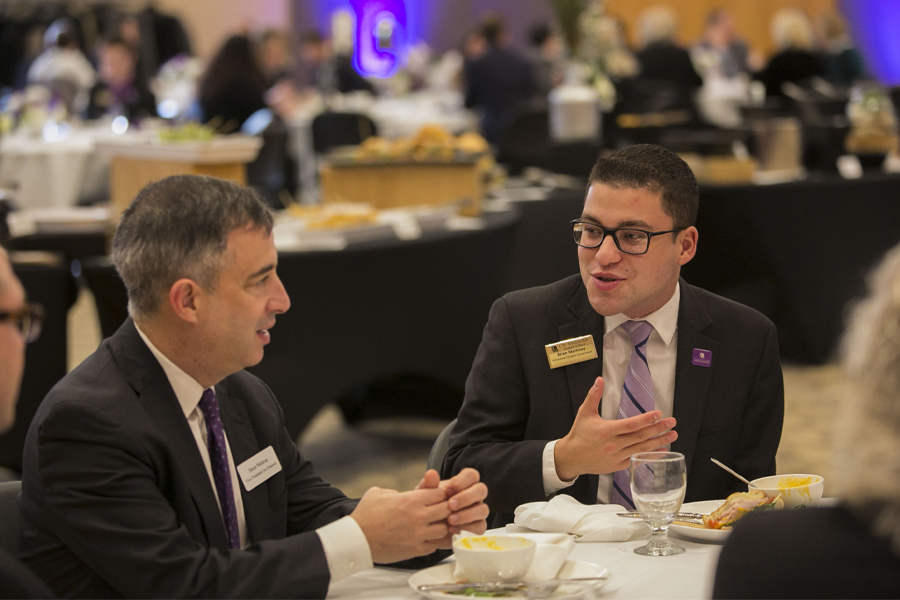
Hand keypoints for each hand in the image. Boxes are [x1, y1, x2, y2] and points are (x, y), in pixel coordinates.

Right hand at [350, 485, 450, 563]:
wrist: (357, 539)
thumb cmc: (365, 515)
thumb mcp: (379, 492)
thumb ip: (397, 491)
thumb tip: (404, 493)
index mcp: (411, 500)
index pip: (440, 493)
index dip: (439, 494)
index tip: (434, 497)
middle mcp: (418, 516)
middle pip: (447, 509)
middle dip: (444, 508)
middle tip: (437, 511)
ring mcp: (418, 535)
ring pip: (444, 528)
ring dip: (440, 526)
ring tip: (431, 525)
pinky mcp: (416, 550)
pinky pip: (434, 545)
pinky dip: (432, 541)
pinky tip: (424, 537)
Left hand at [416, 468, 488, 546]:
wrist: (427, 526)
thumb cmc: (428, 505)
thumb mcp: (425, 495)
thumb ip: (429, 484)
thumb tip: (431, 473)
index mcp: (464, 483)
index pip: (472, 475)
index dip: (462, 481)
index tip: (448, 490)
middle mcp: (474, 496)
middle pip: (481, 490)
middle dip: (466, 497)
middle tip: (450, 505)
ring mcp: (478, 511)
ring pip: (483, 509)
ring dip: (467, 514)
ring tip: (450, 520)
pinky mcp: (477, 527)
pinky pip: (480, 527)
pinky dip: (467, 528)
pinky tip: (452, 529)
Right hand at [553, 377, 676, 480]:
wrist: (571, 457)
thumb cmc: (579, 434)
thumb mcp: (584, 413)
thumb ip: (593, 396)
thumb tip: (599, 380)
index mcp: (606, 430)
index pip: (630, 425)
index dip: (646, 420)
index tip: (659, 414)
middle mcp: (613, 445)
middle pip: (640, 437)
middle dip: (658, 429)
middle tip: (672, 422)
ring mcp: (616, 457)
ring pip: (641, 449)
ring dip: (659, 442)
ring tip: (672, 435)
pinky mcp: (618, 465)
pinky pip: (637, 459)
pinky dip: (650, 456)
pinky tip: (662, 451)